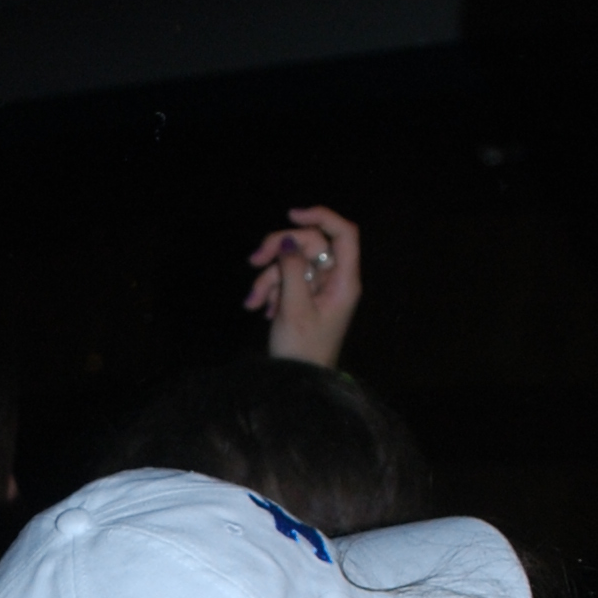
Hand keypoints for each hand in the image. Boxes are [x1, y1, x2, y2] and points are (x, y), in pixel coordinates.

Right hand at [243, 202, 361, 367]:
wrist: (298, 383)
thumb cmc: (301, 350)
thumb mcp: (293, 308)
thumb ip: (292, 270)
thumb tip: (288, 241)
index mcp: (344, 282)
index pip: (344, 233)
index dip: (321, 216)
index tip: (291, 215)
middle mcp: (336, 280)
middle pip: (310, 243)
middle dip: (279, 250)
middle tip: (253, 261)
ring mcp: (320, 287)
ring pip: (293, 260)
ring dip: (268, 277)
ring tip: (254, 303)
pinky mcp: (305, 296)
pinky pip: (287, 277)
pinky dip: (271, 289)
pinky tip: (261, 309)